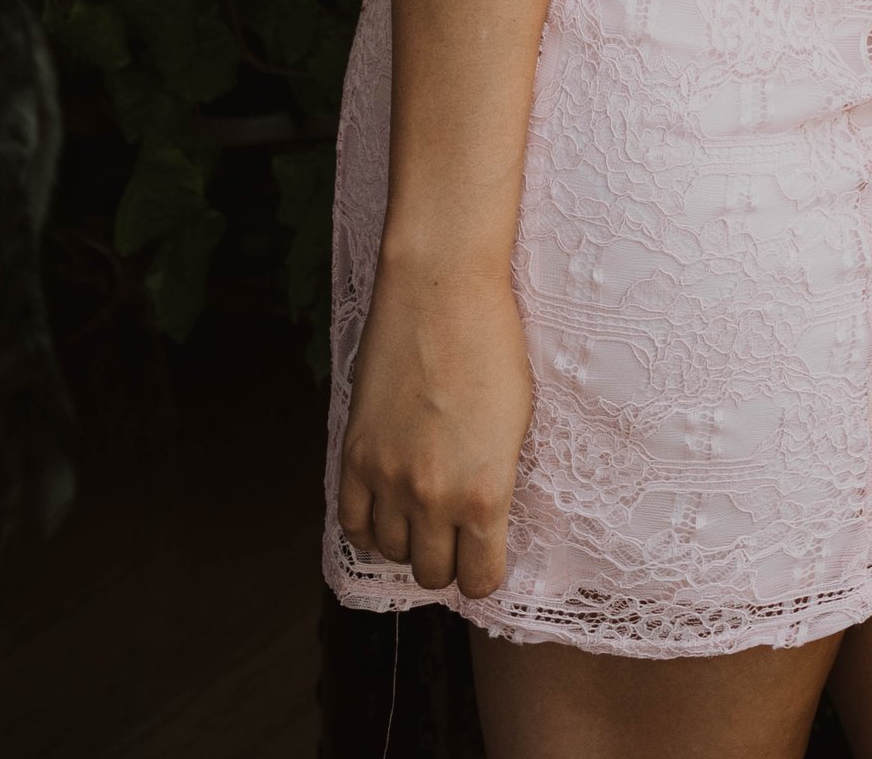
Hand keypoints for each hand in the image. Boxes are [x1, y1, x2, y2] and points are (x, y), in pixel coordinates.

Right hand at [337, 256, 533, 598]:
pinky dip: (370, 527)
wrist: (442, 291)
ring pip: (392, 552)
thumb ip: (497, 482)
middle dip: (448, 561)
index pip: (479, 580)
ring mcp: (387, 479)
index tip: (486, 560)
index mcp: (484, 493)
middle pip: (433, 573)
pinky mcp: (355, 456)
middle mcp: (432, 497)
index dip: (484, 574)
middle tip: (457, 536)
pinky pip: (352, 525)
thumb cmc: (495, 344)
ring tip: (425, 513)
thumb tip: (485, 522)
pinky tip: (387, 510)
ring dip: (409, 541)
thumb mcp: (518, 422)